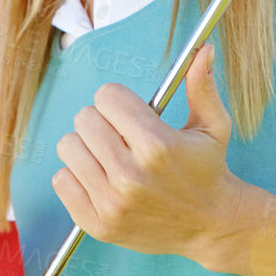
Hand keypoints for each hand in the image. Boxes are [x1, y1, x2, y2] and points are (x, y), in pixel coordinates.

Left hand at [53, 45, 242, 260]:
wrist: (211, 226)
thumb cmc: (208, 170)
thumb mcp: (214, 126)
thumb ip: (202, 86)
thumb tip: (204, 49)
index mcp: (157, 145)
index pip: (106, 96)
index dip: (118, 100)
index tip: (130, 113)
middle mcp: (131, 175)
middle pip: (84, 119)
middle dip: (103, 121)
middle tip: (122, 136)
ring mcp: (112, 203)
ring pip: (69, 147)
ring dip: (87, 147)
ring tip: (111, 157)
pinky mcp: (98, 224)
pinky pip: (61, 180)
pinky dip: (77, 175)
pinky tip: (101, 179)